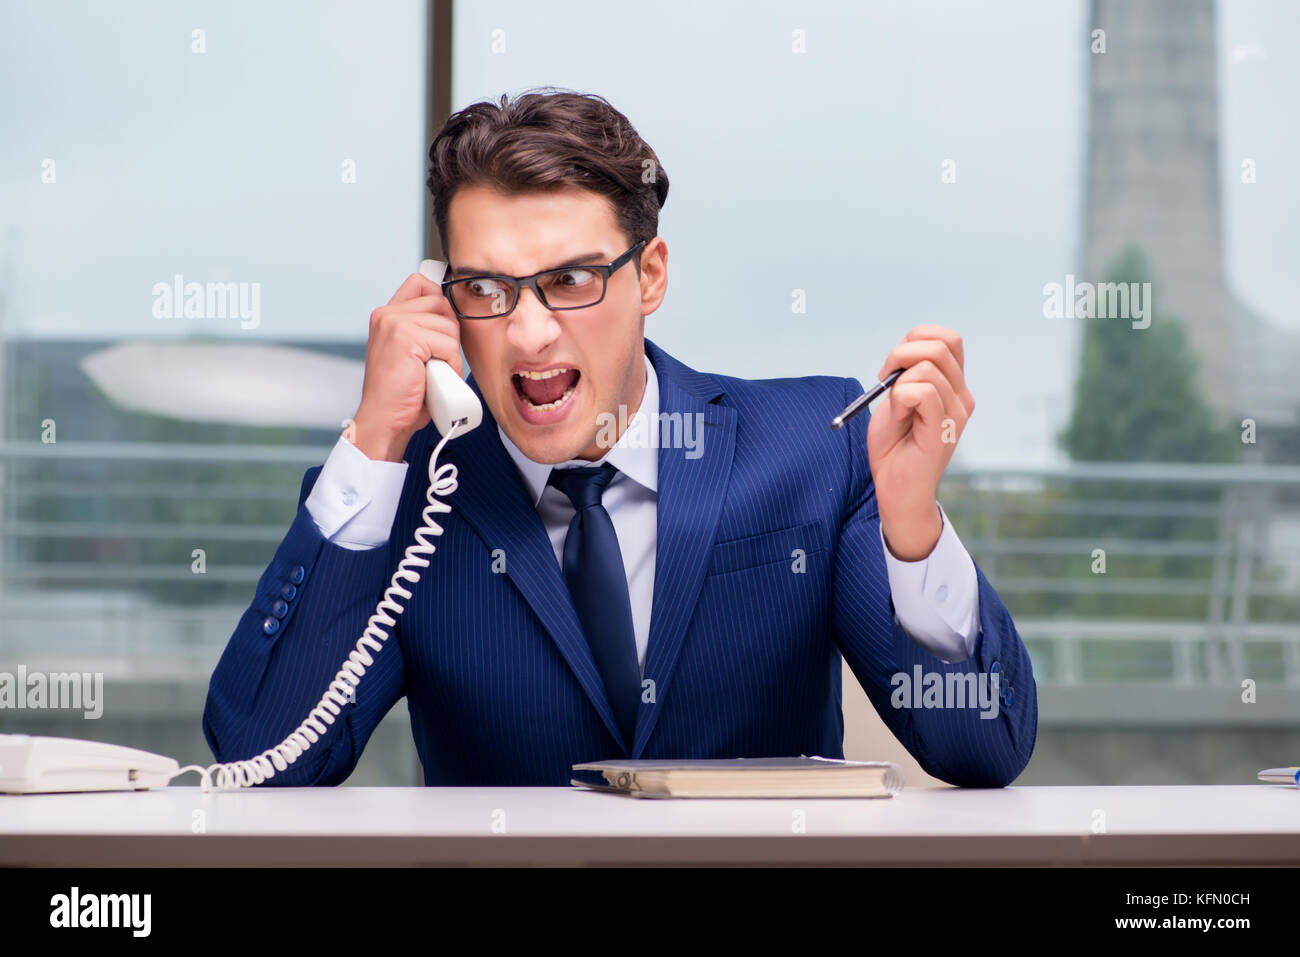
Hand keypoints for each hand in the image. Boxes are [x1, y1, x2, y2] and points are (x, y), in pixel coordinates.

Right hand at [350, 271, 462, 461]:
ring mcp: (395, 323)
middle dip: (449, 333)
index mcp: (386, 315)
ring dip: (451, 353)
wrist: (384, 420)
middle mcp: (387, 314)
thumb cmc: (401, 393)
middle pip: (442, 304)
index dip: (439, 302)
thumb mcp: (410, 353)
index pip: (421, 284)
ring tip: (434, 372)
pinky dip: (450, 365)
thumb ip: (422, 329)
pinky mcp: (407, 337)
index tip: (441, 330)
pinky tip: (436, 378)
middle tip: (438, 359)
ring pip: (449, 326)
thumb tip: (451, 314)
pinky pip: (448, 345)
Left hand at [866, 325, 974, 559]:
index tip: (893, 364)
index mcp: (954, 387)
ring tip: (895, 410)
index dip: (916, 339)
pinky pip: (924, 392)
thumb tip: (905, 350)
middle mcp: (962, 397)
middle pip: (941, 345)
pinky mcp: (944, 430)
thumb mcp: (896, 399)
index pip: (949, 338)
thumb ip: (906, 373)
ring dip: (898, 382)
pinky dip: (900, 398)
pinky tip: (899, 418)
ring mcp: (956, 413)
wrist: (895, 490)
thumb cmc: (893, 447)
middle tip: (884, 379)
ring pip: (928, 367)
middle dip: (901, 353)